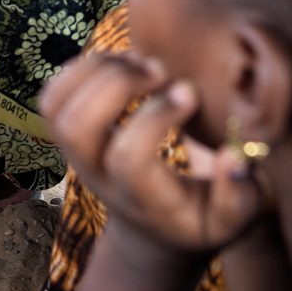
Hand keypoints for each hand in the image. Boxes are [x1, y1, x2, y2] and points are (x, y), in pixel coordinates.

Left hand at [41, 51, 268, 271]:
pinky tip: (124, 63)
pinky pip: (52, 96)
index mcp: (142, 199)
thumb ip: (239, 194)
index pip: (128, 157)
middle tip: (159, 70)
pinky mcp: (71, 134)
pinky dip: (81, 68)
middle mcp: (100, 177)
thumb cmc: (205, 216)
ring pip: (57, 106)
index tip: (190, 93)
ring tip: (140, 61)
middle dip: (116, 85)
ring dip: (95, 70)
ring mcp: (79, 155)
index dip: (156, 117)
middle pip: (76, 127)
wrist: (159, 229)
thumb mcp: (234, 218)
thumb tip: (234, 157)